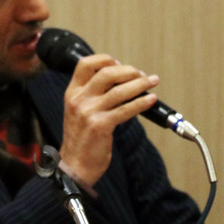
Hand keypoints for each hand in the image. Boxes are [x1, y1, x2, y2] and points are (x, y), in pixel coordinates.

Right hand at [58, 54, 159, 186]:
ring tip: (152, 83)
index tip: (119, 63)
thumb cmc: (80, 139)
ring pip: (120, 90)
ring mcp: (88, 112)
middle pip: (106, 73)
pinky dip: (142, 103)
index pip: (85, 64)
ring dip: (140, 84)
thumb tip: (120, 81)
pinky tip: (150, 100)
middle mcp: (78, 99)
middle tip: (142, 75)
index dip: (105, 59)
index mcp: (72, 93)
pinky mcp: (101, 126)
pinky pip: (126, 109)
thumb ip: (92, 95)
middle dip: (129, 70)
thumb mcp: (78, 111)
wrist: (74, 165)